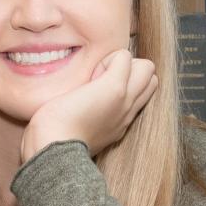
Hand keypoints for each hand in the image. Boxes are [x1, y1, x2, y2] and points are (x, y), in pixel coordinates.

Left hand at [20, 49, 159, 163]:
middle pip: (150, 79)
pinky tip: (90, 75)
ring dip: (122, 63)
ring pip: (146, 67)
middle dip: (130, 70)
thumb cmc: (55, 141)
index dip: (125, 82)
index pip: (141, 95)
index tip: (97, 91)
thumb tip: (80, 100)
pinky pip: (124, 56)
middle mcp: (127, 112)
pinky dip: (107, 58)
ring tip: (96, 78)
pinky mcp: (114, 87)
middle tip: (99, 81)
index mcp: (120, 123)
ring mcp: (125, 99)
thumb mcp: (79, 131)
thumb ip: (87, 117)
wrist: (54, 149)